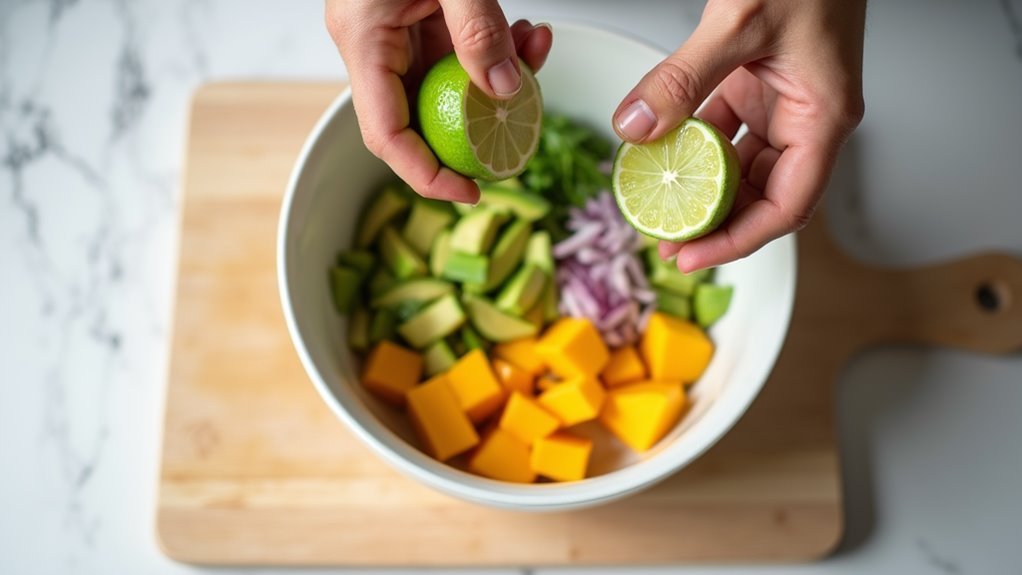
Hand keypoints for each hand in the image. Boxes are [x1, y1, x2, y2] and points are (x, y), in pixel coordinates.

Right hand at [326, 0, 552, 203]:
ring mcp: (394, 29)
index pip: (384, 133)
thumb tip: (506, 94)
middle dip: (473, 128)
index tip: (470, 191)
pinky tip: (527, 37)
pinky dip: (495, 51)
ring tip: (536, 57)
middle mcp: (372, 40)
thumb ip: (478, 31)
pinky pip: (458, 52)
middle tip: (521, 134)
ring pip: (446, 83)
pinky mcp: (418, 16)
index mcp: (362, 36)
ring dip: (496, 83)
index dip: (424, 174)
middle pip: (417, 115)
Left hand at [612, 0, 865, 271]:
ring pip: (740, 167)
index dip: (739, 240)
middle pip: (762, 196)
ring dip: (699, 189)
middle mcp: (807, 118)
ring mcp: (782, 103)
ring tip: (657, 208)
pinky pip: (723, 130)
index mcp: (823, 118)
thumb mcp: (738, 22)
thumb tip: (635, 129)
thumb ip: (683, 79)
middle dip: (715, 224)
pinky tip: (659, 153)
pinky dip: (692, 145)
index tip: (692, 256)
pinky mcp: (757, 85)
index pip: (786, 206)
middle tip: (665, 244)